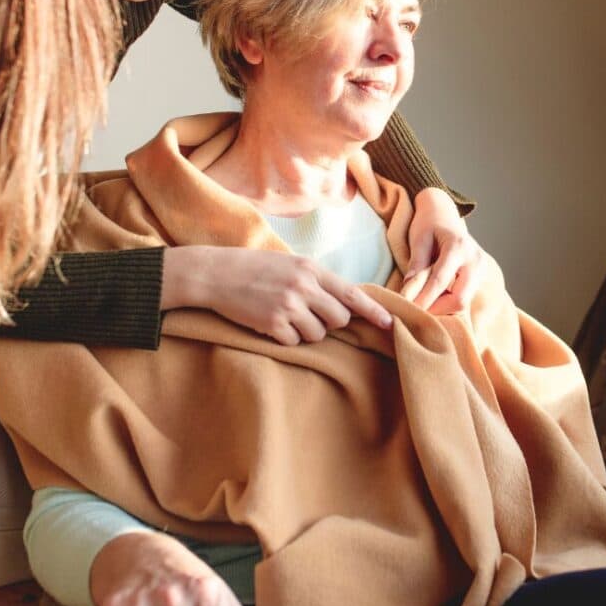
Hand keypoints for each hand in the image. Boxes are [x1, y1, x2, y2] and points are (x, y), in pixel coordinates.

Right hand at [162, 246, 392, 344]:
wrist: (216, 274)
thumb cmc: (254, 268)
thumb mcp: (289, 264)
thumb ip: (316, 280)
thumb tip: (345, 302)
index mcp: (311, 269)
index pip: (351, 293)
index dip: (373, 311)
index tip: (389, 324)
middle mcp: (303, 286)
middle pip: (339, 319)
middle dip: (329, 323)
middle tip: (308, 315)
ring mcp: (288, 306)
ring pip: (317, 334)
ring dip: (305, 332)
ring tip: (284, 316)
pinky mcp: (272, 324)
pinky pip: (293, 342)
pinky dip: (284, 338)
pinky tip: (269, 323)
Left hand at [401, 187, 483, 313]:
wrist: (444, 212)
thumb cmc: (429, 223)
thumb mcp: (419, 239)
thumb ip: (416, 265)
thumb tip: (408, 293)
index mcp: (458, 247)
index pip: (440, 282)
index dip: (423, 299)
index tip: (407, 309)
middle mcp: (475, 260)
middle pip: (460, 299)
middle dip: (437, 309)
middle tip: (415, 310)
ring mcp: (480, 269)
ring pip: (463, 302)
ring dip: (442, 308)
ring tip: (421, 302)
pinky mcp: (479, 276)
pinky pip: (464, 297)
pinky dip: (447, 303)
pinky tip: (432, 299)